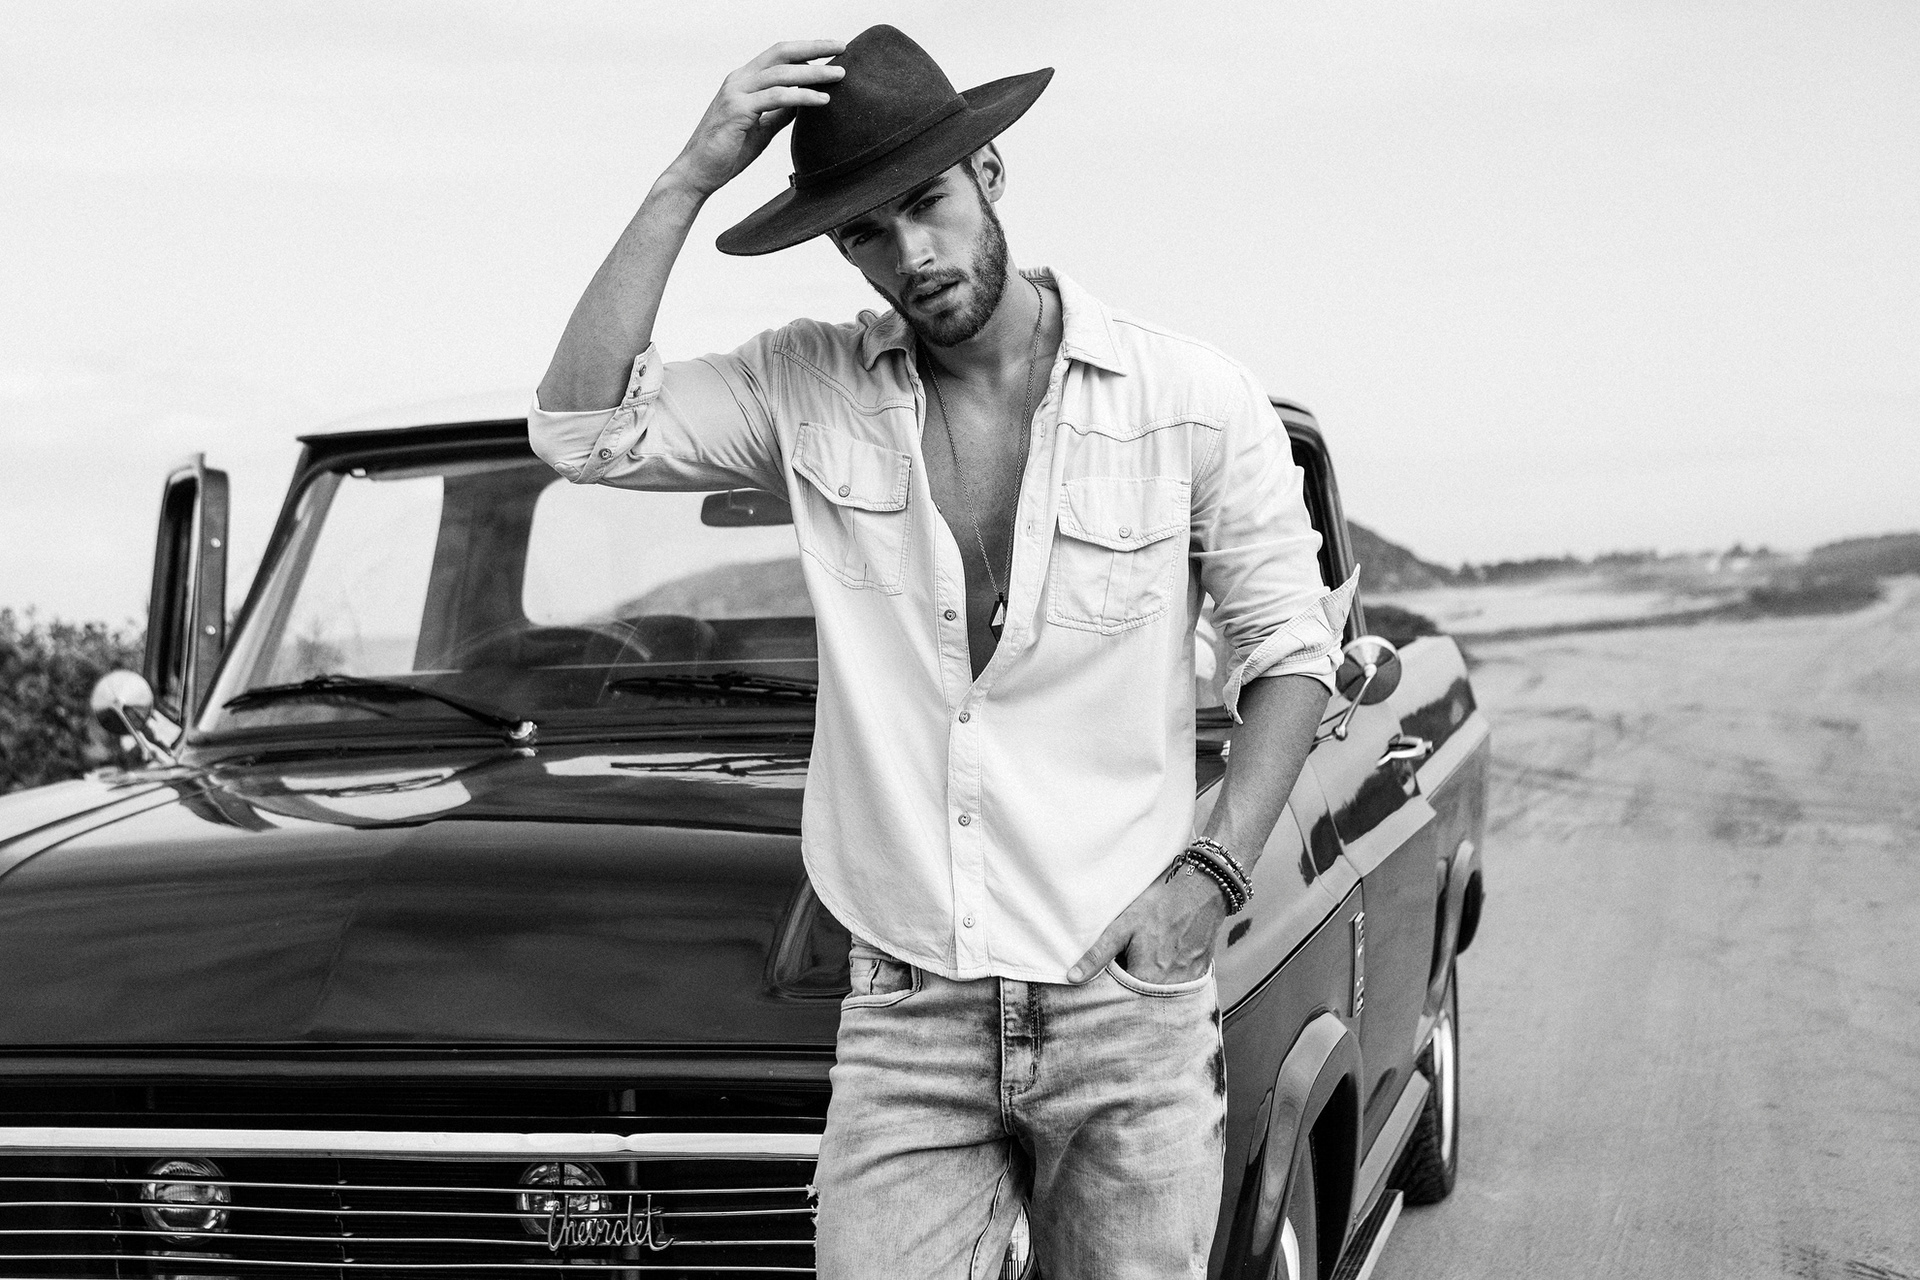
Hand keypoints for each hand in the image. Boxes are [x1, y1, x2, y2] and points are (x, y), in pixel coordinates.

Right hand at [665, 40, 846, 198]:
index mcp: (744, 80)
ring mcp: (736, 93)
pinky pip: (776, 98)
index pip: (778, 55)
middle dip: (814, 48)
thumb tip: (805, 102)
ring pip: (781, 73)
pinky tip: (822, 100)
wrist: (697, 173)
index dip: (806, 49)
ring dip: (814, 73)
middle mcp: (739, 80)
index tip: (833, 49)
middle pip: (782, 53)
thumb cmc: (727, 152)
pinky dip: (801, 96)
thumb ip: (780, 112)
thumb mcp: (761, 128)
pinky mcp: (737, 111)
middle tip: (843, 47)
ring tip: (839, 75)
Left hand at [1067, 862, 1226, 984]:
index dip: (1111, 988)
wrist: (1201, 893)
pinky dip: (1169, 980)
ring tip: (1150, 958)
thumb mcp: (1123, 926)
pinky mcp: (1198, 976)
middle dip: (1131, 988)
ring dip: (1150, 985)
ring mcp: (1186, 984)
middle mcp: (1167, 989)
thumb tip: (1073, 977)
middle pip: (1140, 999)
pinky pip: (1178, 988)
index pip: (1119, 999)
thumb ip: (1098, 954)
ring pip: (1159, 995)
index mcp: (1145, 979)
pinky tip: (1167, 958)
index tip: (1113, 972)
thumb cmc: (1160, 907)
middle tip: (1132, 960)